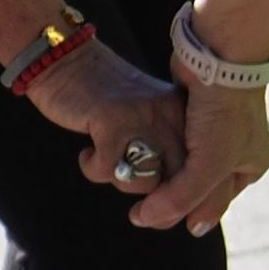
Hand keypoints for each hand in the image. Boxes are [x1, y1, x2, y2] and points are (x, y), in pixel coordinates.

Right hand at [29, 37, 191, 199]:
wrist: (67, 63)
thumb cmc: (107, 103)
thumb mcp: (149, 122)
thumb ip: (168, 152)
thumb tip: (175, 206)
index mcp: (185, 116)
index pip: (201, 170)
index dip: (184, 199)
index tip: (160, 206)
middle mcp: (172, 116)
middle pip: (178, 183)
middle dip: (153, 201)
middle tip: (133, 194)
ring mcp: (144, 118)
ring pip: (145, 183)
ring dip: (120, 180)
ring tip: (108, 159)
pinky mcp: (113, 122)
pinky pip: (107, 170)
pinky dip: (93, 168)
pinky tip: (88, 151)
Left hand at [143, 72, 268, 232]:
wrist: (220, 57)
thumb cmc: (224, 114)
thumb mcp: (208, 166)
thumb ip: (182, 199)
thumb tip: (150, 219)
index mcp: (252, 165)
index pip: (214, 204)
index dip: (182, 213)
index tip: (147, 216)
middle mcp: (238, 150)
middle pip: (197, 186)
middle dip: (171, 193)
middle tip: (138, 202)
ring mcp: (217, 129)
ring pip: (184, 163)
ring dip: (163, 171)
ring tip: (136, 175)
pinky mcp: (196, 112)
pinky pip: (175, 140)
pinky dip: (160, 148)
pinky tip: (143, 151)